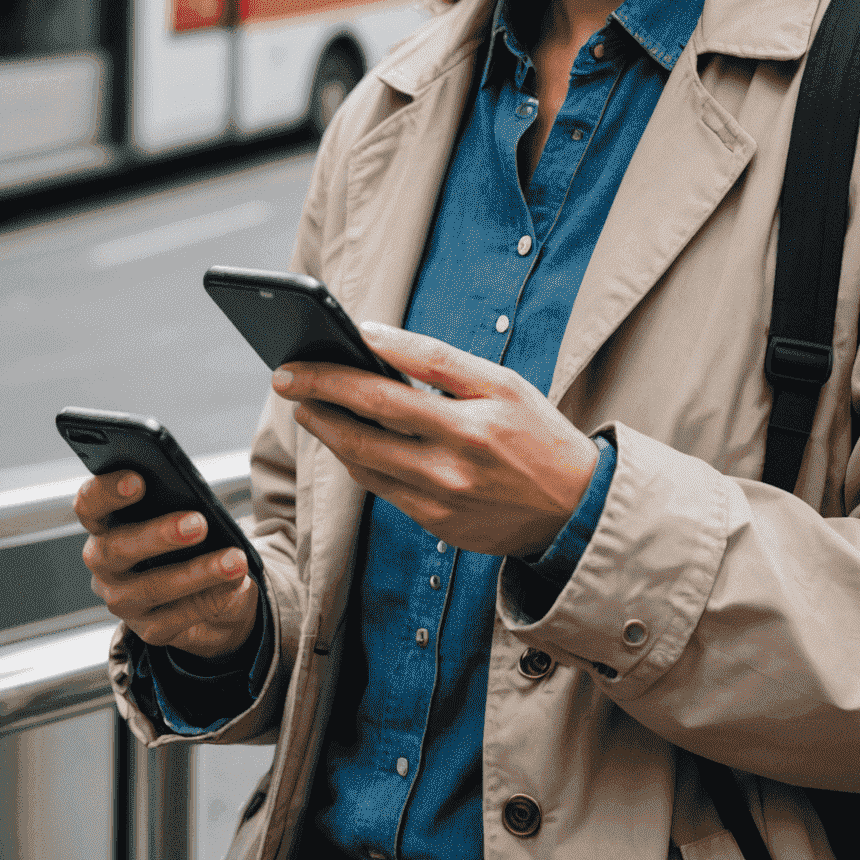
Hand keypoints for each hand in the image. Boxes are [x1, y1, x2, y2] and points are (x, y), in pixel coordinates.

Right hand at [75, 471, 259, 659]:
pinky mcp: (148, 629)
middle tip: (198, 523)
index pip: (89, 505)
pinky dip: (208, 600)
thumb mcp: (188, 514)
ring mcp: (122, 600)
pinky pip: (175, 618)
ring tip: (233, 559)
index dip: (107, 491)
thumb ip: (187, 505)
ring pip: (149, 588)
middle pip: (115, 548)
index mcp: (105, 524)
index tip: (139, 480)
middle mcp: (104, 563)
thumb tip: (205, 510)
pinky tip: (233, 585)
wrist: (212, 592)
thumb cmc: (190, 540)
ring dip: (195, 573)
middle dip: (158, 535)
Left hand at [275, 323, 598, 555]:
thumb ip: (439, 360)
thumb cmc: (536, 433)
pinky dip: (356, 460)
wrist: (575, 510)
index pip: (391, 387)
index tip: (307, 355)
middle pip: (365, 426)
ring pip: (364, 462)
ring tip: (308, 405)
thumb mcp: (502, 383)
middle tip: (285, 377)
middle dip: (317, 398)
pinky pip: (381, 488)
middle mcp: (454, 462)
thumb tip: (374, 337)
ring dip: (328, 432)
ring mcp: (442, 498)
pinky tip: (345, 439)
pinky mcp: (435, 522)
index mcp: (473, 420)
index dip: (342, 371)